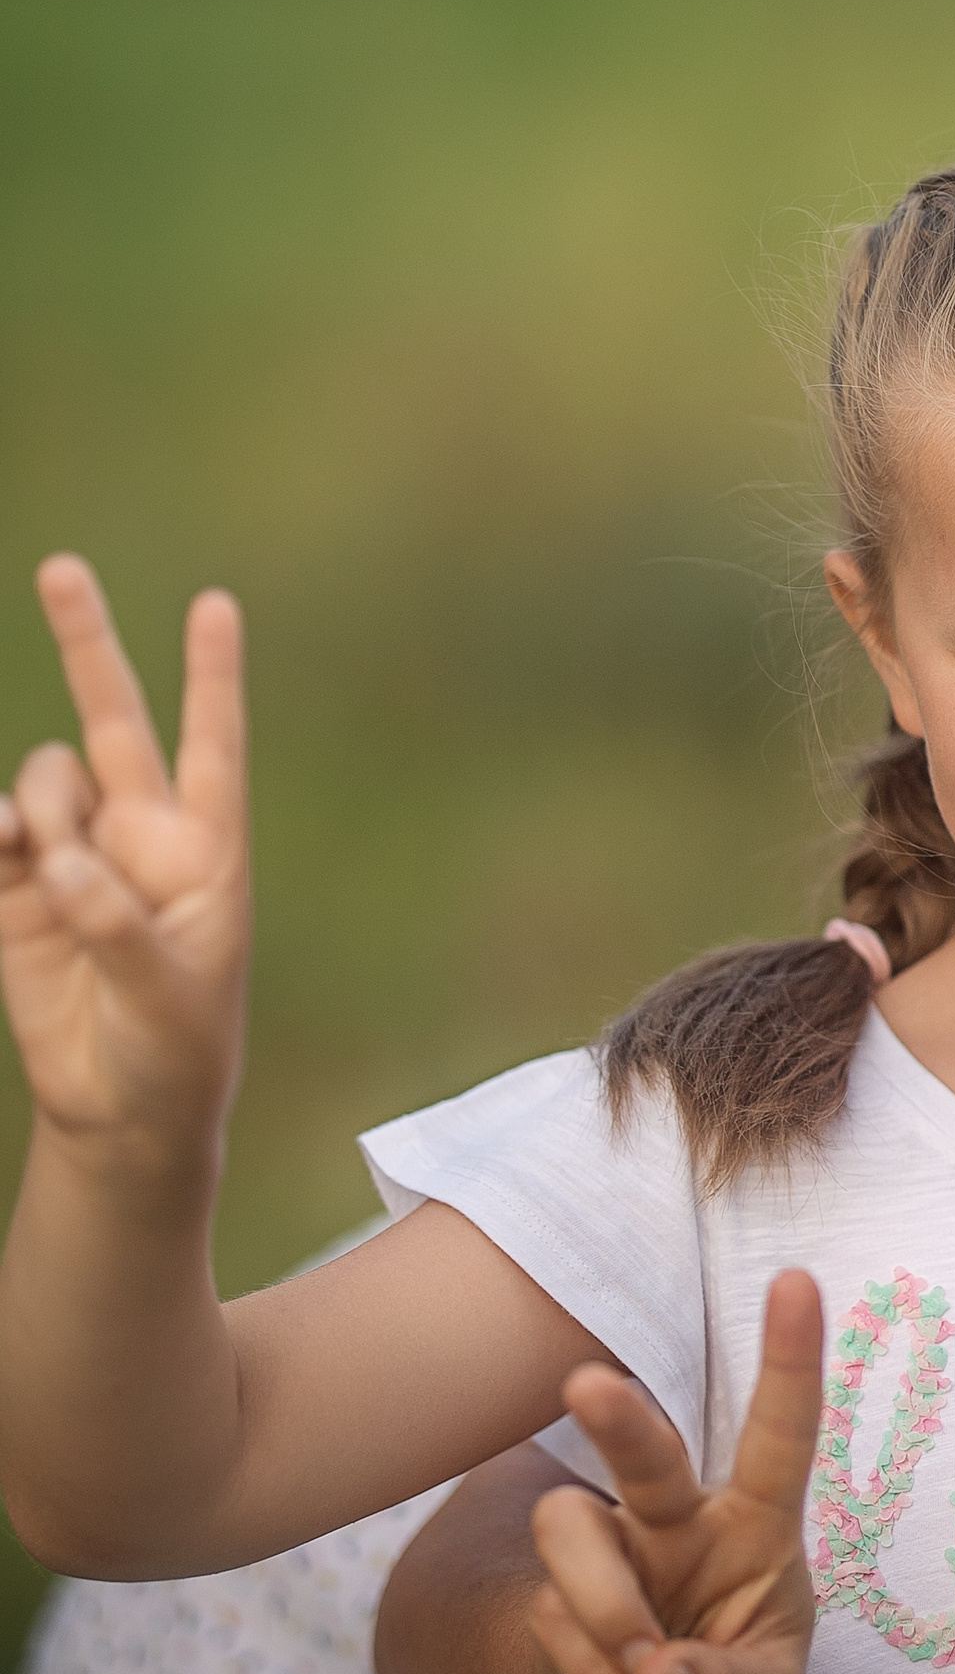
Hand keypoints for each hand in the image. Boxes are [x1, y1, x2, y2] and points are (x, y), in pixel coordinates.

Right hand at [0, 555, 247, 1167]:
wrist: (120, 1106)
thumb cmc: (175, 1050)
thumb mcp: (169, 995)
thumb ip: (117, 924)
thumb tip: (61, 863)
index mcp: (207, 851)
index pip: (212, 747)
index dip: (211, 677)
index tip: (215, 603)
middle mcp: (141, 836)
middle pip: (114, 720)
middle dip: (86, 644)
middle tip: (59, 567)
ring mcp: (74, 854)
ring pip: (46, 779)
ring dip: (43, 811)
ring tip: (57, 881)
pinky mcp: (16, 887)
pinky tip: (4, 845)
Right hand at [526, 1271, 822, 1673]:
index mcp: (757, 1520)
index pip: (780, 1431)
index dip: (790, 1357)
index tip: (797, 1278)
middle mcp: (677, 1514)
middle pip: (645, 1451)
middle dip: (618, 1417)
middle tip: (588, 1385)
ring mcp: (606, 1547)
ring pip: (571, 1529)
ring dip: (607, 1612)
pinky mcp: (549, 1592)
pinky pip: (552, 1621)